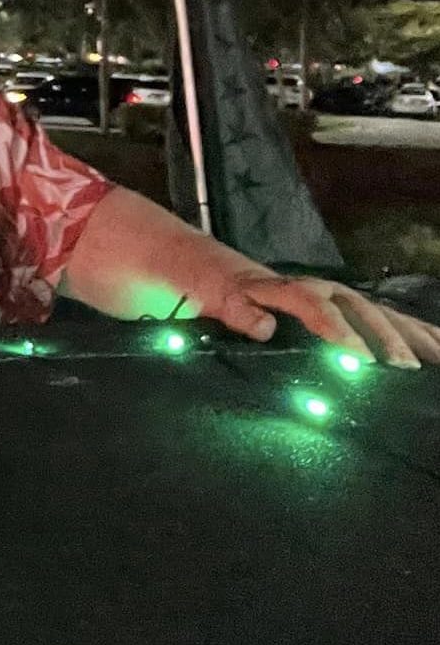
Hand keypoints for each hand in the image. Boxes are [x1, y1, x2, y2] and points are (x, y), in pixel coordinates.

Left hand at [206, 271, 439, 367]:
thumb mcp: (225, 303)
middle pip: (361, 311)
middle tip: (403, 366)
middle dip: (384, 338)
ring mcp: (347, 300)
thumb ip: (242, 315)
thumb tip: (264, 327)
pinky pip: (394, 320)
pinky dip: (421, 332)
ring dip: (412, 336)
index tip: (359, 357)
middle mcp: (327, 291)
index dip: (338, 330)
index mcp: (293, 289)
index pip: (317, 306)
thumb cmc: (231, 297)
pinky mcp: (359, 312)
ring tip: (436, 358)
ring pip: (385, 315)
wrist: (237, 278)